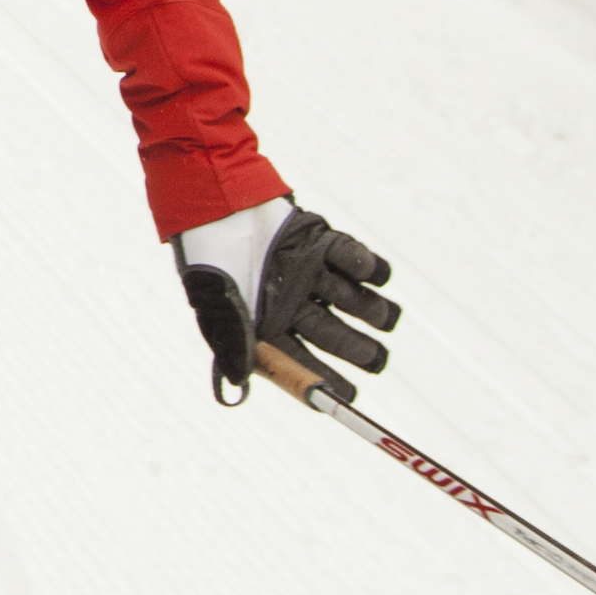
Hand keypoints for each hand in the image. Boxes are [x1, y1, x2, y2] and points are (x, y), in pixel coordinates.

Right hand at [176, 202, 399, 402]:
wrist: (215, 198)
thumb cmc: (208, 254)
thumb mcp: (213, 302)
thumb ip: (232, 340)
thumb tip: (241, 383)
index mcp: (266, 325)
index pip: (299, 361)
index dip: (323, 379)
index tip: (348, 396)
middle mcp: (291, 303)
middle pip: (332, 334)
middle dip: (358, 349)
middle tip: (378, 360)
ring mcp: (309, 272)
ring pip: (349, 299)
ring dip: (371, 309)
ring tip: (387, 318)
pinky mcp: (321, 242)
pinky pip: (351, 259)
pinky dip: (367, 267)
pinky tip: (374, 275)